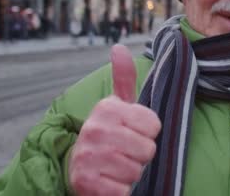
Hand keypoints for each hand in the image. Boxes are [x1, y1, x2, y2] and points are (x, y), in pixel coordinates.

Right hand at [69, 44, 160, 195]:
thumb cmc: (106, 133)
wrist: (74, 167)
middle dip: (140, 155)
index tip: (131, 132)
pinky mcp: (86, 184)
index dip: (147, 132)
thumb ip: (123, 77)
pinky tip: (108, 181)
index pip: (154, 126)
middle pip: (148, 149)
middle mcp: (95, 130)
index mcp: (107, 109)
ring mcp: (89, 157)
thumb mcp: (115, 104)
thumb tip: (119, 47)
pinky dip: (120, 190)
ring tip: (115, 166)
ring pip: (137, 171)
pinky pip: (124, 191)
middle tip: (123, 151)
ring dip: (130, 173)